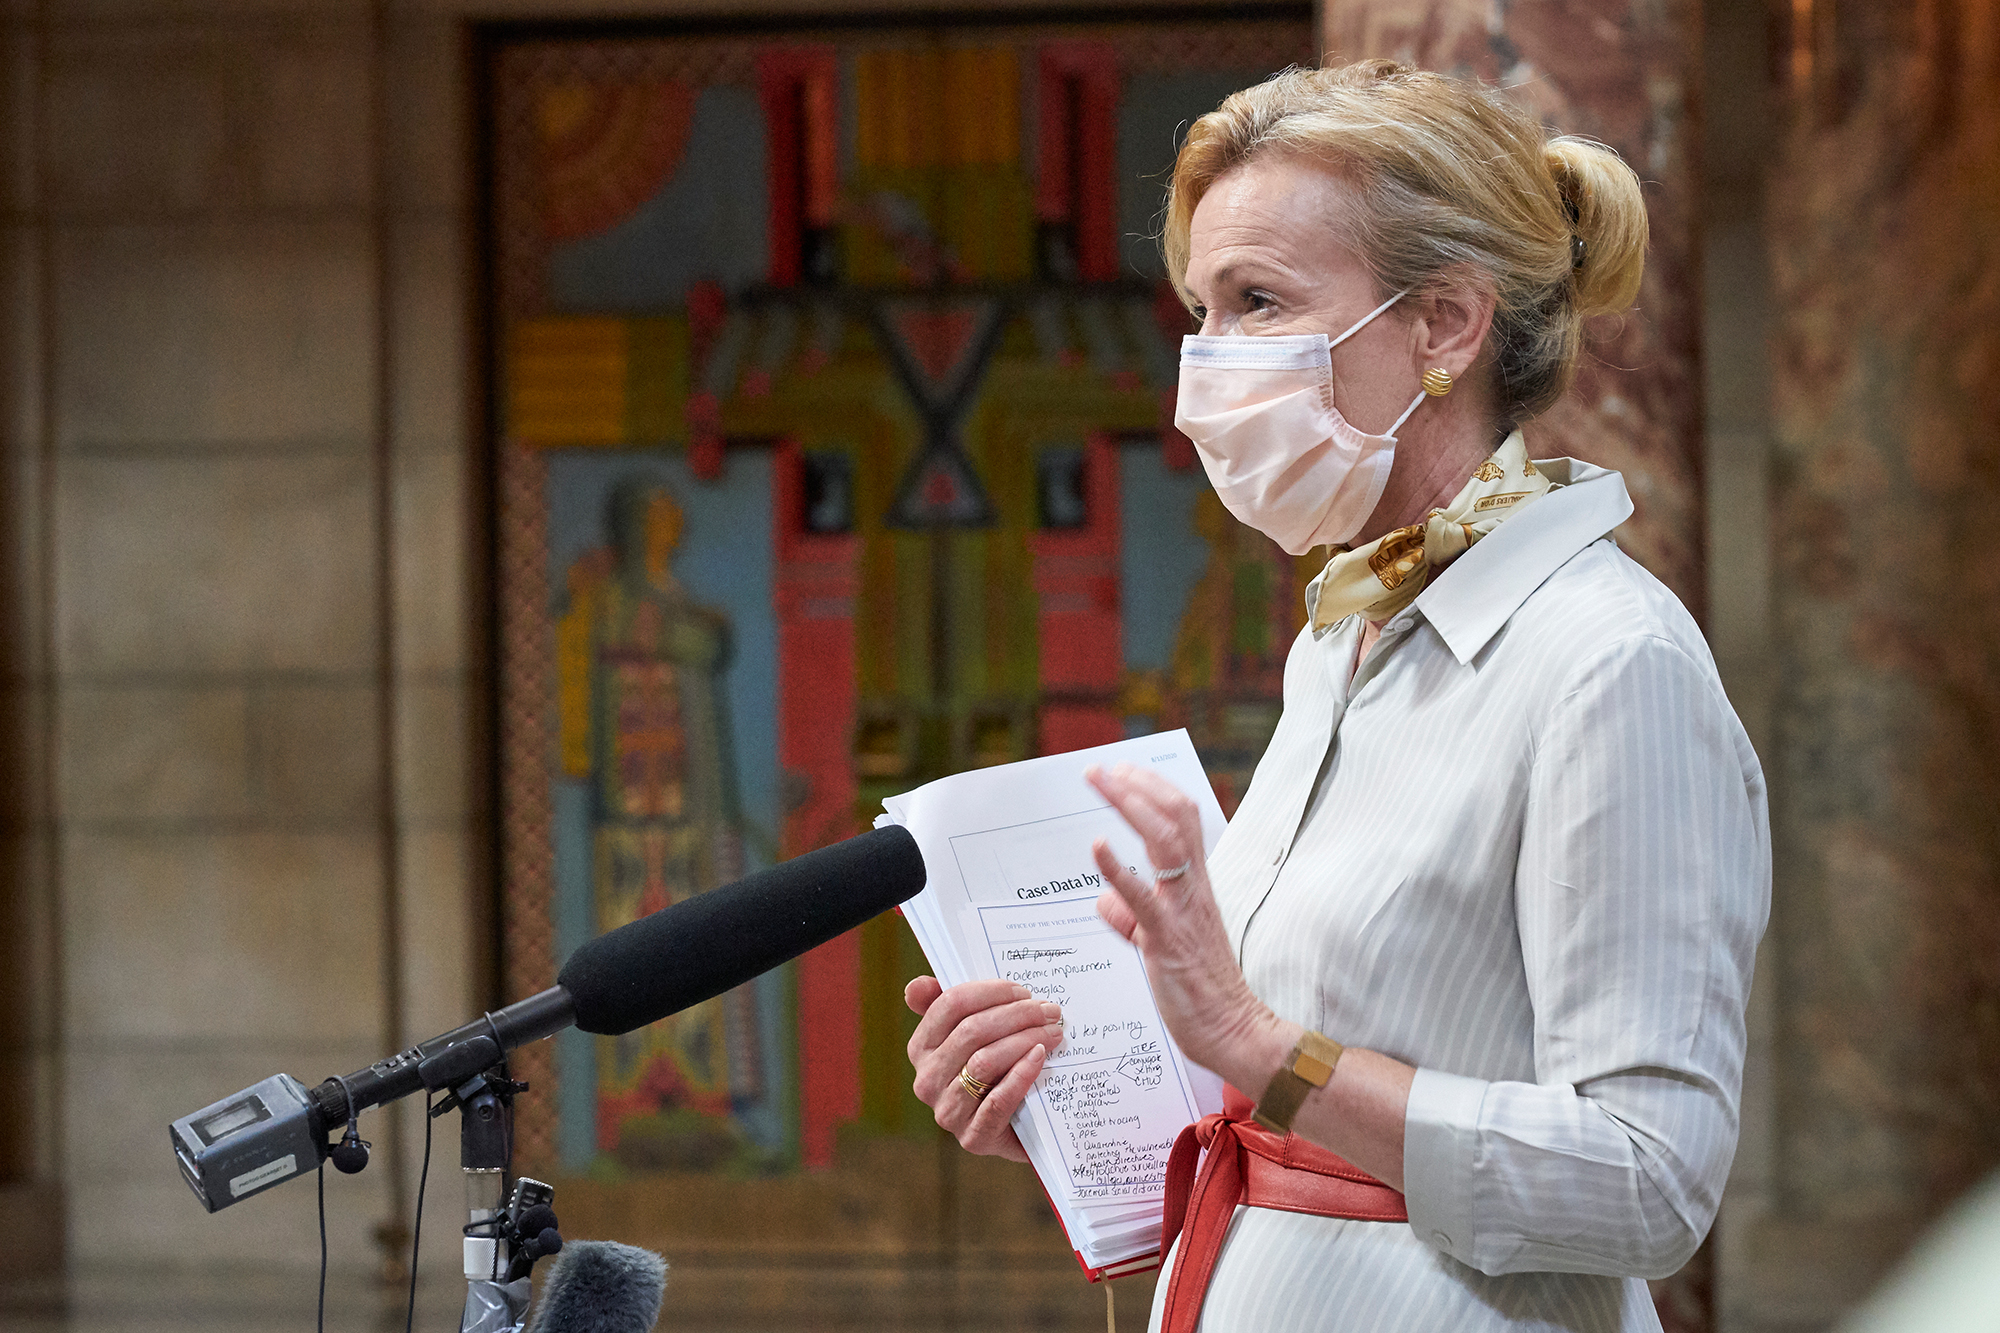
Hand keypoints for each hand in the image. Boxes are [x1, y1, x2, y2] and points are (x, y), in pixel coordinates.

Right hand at [905, 976, 1065, 1162]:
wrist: (1021, 1129)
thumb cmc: (997, 1071)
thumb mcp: (974, 1037)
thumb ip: (950, 1006)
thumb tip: (917, 986)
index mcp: (921, 1048)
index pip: (949, 1006)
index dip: (990, 992)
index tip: (1023, 991)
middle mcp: (927, 1081)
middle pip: (971, 1032)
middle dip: (1016, 1015)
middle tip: (1049, 1011)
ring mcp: (948, 1112)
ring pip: (984, 1062)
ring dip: (1024, 1040)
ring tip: (1053, 1032)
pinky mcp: (973, 1138)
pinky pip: (998, 1101)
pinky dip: (1021, 1075)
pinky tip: (1040, 1058)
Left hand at [1086, 763, 1281, 1083]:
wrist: (1232, 1030)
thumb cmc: (1199, 990)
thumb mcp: (1158, 943)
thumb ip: (1132, 918)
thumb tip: (1104, 902)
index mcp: (1196, 886)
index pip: (1183, 820)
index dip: (1154, 790)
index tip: (1123, 771)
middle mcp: (1194, 890)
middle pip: (1175, 817)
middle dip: (1138, 786)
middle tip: (1102, 768)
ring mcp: (1183, 911)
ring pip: (1166, 841)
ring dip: (1131, 805)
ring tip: (1102, 782)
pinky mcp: (1168, 940)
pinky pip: (1144, 897)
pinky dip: (1119, 868)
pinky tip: (1097, 845)